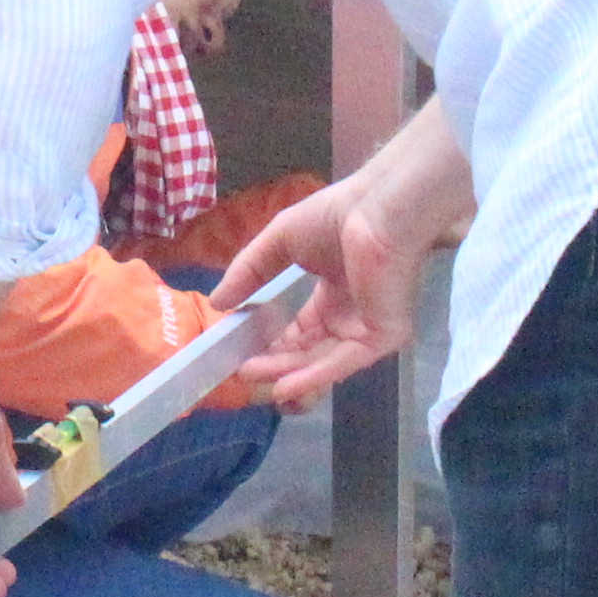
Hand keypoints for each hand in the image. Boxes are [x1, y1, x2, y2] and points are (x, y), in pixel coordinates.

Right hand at [209, 99, 473, 403]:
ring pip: (321, 361)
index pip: (302, 332)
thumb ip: (249, 273)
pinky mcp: (381, 337)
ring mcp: (367, 329)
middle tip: (240, 371)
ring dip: (285, 371)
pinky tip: (283, 387)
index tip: (241, 353)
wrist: (378, 209)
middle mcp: (351, 316)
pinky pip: (343, 362)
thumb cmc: (335, 216)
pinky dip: (313, 377)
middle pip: (308, 351)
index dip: (273, 345)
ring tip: (249, 374)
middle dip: (274, 363)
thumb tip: (215, 302)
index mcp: (335, 294)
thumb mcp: (278, 242)